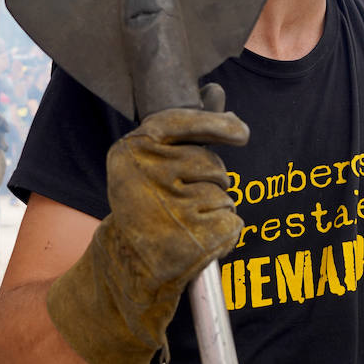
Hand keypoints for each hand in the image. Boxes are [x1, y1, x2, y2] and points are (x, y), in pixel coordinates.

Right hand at [47, 100, 248, 363]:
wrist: (123, 272)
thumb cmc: (142, 213)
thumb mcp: (149, 168)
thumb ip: (183, 131)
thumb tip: (215, 91)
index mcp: (130, 153)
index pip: (181, 121)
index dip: (215, 123)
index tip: (239, 131)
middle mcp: (147, 177)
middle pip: (212, 163)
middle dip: (211, 181)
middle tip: (182, 203)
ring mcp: (171, 209)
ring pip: (224, 195)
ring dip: (215, 209)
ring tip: (184, 224)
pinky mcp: (194, 239)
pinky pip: (233, 222)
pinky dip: (225, 233)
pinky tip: (198, 241)